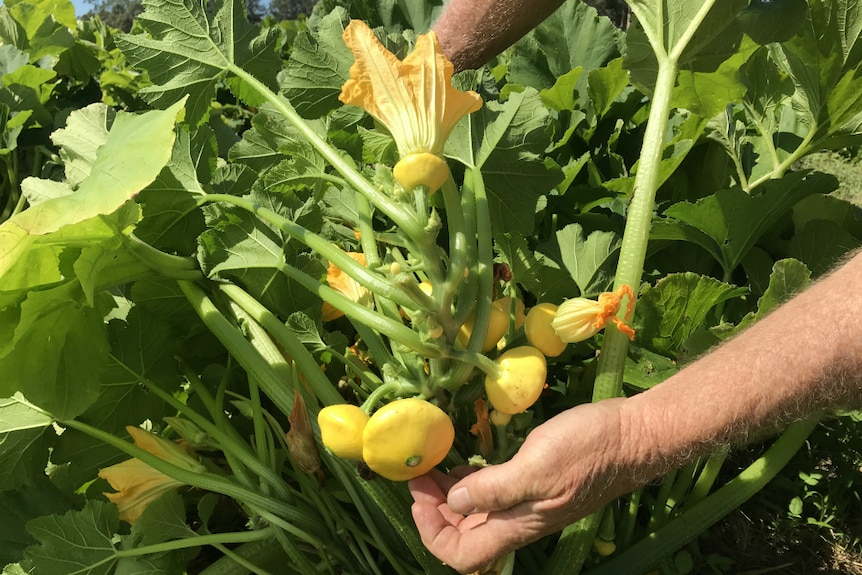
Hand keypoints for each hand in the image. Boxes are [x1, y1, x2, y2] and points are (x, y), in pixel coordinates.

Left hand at [409, 398, 646, 573]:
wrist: (633, 436)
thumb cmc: (587, 449)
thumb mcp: (536, 466)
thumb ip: (494, 488)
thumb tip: (453, 502)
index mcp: (517, 525)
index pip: (462, 556)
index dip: (433, 534)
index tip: (420, 496)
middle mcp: (518, 520)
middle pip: (463, 536)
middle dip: (433, 510)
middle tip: (419, 475)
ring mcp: (527, 502)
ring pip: (475, 514)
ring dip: (447, 496)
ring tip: (432, 466)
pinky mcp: (534, 483)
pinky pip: (492, 493)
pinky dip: (469, 483)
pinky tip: (462, 463)